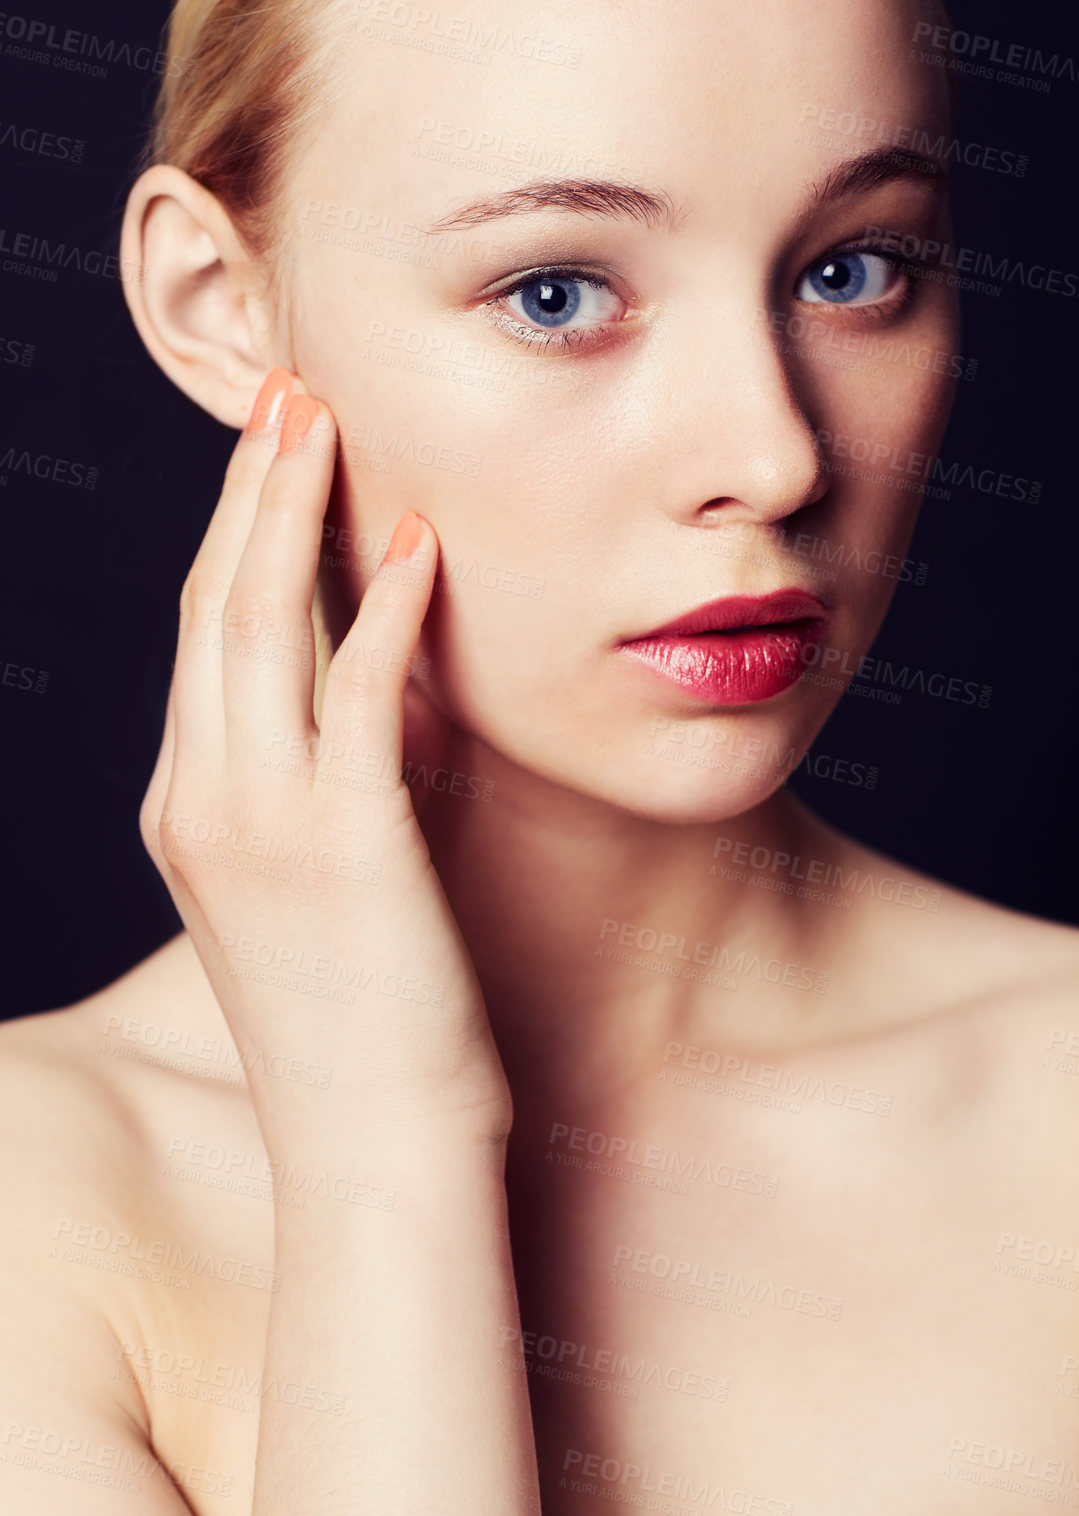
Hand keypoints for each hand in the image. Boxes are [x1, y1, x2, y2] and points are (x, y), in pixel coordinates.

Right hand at [139, 367, 509, 1142]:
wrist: (377, 1155)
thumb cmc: (369, 1028)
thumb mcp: (324, 888)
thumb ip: (338, 779)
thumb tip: (392, 683)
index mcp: (193, 812)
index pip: (206, 637)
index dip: (235, 531)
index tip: (271, 453)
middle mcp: (203, 803)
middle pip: (216, 605)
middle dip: (248, 489)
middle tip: (285, 391)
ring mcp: (262, 823)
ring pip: (261, 626)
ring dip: (293, 511)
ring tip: (324, 419)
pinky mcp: (344, 847)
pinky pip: (357, 693)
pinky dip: (382, 607)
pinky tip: (415, 537)